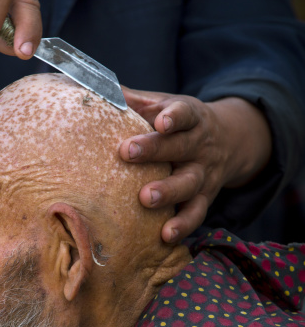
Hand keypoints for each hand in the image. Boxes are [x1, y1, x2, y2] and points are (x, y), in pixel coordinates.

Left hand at [119, 89, 271, 242]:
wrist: (230, 140)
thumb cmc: (180, 122)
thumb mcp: (165, 103)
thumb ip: (135, 100)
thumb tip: (96, 89)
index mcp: (191, 118)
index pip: (185, 114)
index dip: (175, 116)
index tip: (161, 121)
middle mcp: (200, 146)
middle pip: (181, 148)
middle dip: (155, 151)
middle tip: (128, 152)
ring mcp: (204, 174)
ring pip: (189, 184)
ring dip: (168, 192)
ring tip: (146, 198)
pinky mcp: (205, 198)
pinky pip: (195, 214)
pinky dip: (183, 226)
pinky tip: (165, 236)